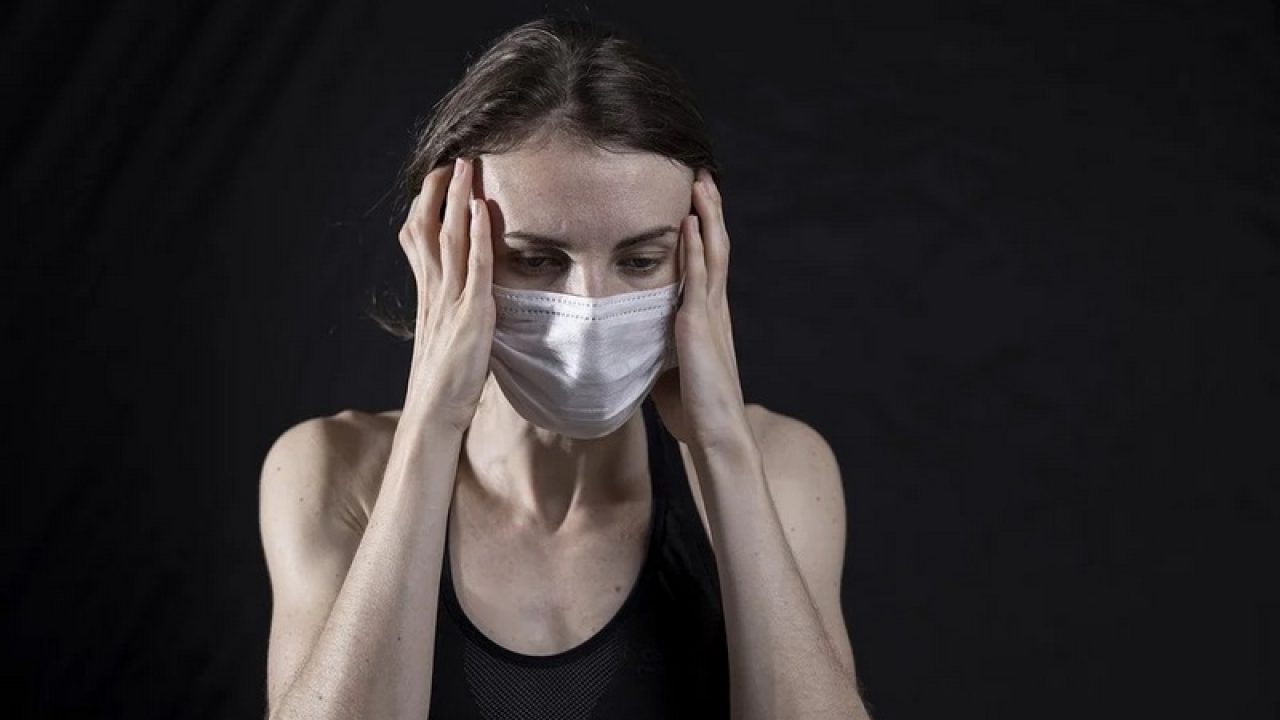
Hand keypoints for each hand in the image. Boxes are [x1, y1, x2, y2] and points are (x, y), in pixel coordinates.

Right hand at [398, 156, 494, 431]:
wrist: (435, 413)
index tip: (436, 179)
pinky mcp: (471, 314)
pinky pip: (475, 267)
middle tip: (451, 158)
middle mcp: (434, 290)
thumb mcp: (448, 335)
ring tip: (466, 167)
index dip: (426, 206)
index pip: (418, 238)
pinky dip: (477, 236)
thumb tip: (467, 299)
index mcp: (428, 294)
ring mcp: (450, 301)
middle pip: (427, 227)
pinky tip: (481, 209)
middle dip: (438, 191)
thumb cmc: (446, 382)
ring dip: (457, 199)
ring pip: (449, 238)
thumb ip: (454, 312)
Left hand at [651, 169, 751, 452]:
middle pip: (715, 246)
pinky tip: (688, 222)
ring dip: (706, 216)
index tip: (696, 199)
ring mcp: (710, 314)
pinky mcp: (699, 326)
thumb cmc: (693, 409)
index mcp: (708, 317)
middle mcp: (714, 309)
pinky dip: (694, 248)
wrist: (716, 433)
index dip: (705, 229)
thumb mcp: (668, 367)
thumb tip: (632, 340)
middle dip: (710, 210)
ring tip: (700, 183)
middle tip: (702, 175)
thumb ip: (657, 345)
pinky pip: (697, 278)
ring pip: (711, 253)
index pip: (708, 262)